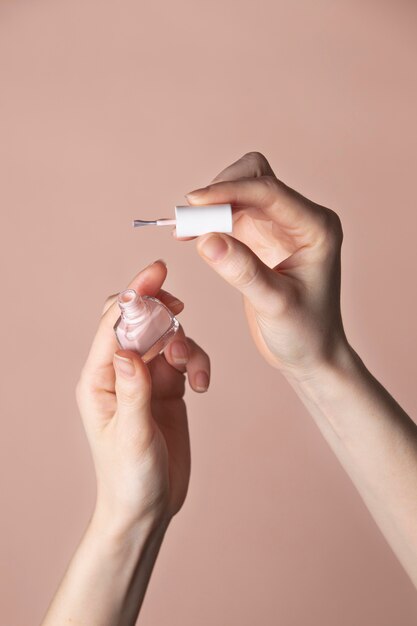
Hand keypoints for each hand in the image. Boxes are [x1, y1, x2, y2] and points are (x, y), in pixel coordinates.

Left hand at [76, 260, 209, 530]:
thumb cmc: (130, 478)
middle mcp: (120, 372)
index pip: (113, 325)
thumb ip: (133, 392)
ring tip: (193, 370)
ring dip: (185, 343)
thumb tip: (128, 351)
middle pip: (137, 320)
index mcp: (98, 380)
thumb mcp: (132, 437)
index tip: (157, 272)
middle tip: (178, 305)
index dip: (134, 296)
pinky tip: (202, 385)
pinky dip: (198, 362)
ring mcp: (146, 378)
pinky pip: (185, 358)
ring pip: (167, 337)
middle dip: (158, 307)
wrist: (149, 506)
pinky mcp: (167, 387)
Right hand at [182, 152, 346, 377]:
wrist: (310, 354)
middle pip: (255, 178)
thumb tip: (206, 239)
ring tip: (186, 227)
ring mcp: (279, 226)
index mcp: (316, 226)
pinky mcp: (259, 238)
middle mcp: (299, 219)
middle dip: (221, 190)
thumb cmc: (305, 332)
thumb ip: (243, 271)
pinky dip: (210, 219)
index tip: (193, 203)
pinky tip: (191, 234)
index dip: (229, 191)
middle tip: (190, 217)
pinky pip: (230, 214)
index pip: (269, 191)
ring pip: (240, 192)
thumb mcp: (275, 304)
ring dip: (212, 204)